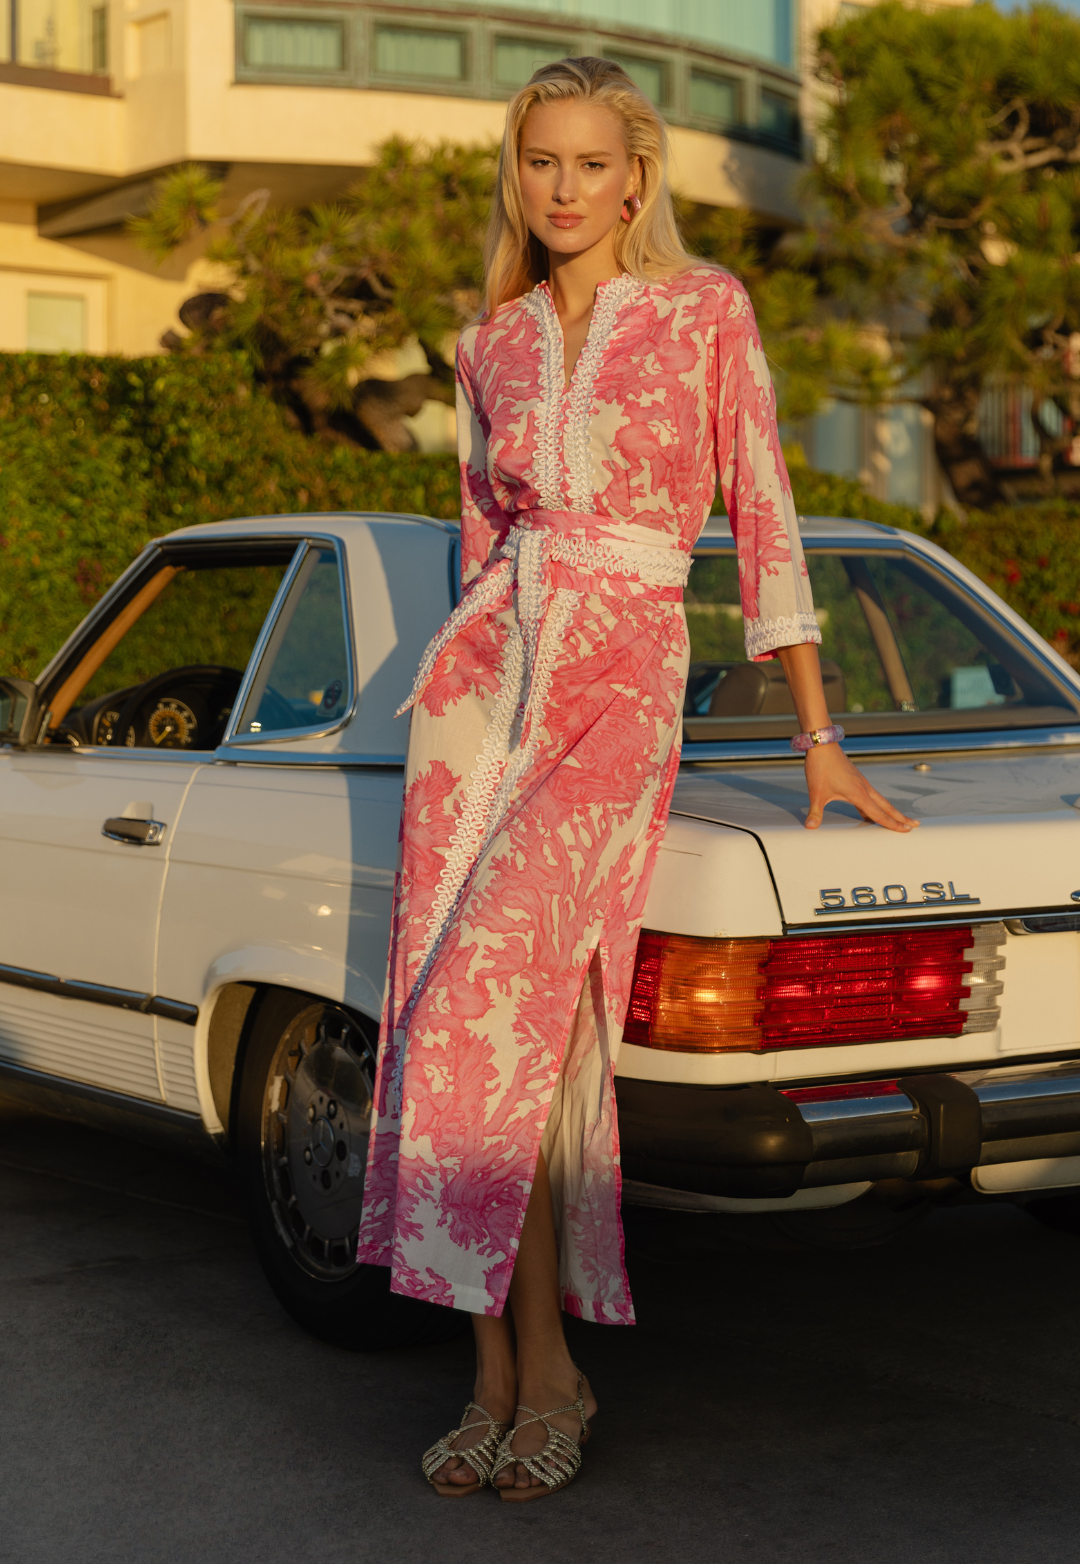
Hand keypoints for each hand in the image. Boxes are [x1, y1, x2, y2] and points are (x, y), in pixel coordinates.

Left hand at [803, 743, 917, 832]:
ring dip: (891, 810)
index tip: (906, 830)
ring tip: (899, 818)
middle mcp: (864, 788)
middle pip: (887, 806)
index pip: (879, 814)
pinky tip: (871, 808)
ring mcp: (861, 782)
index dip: (893, 824)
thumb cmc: (820, 767)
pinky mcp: (856, 778)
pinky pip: (871, 794)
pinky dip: (877, 803)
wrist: (822, 744)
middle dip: (900, 817)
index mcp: (858, 794)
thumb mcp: (816, 793)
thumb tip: (810, 827)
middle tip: (915, 825)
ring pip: (880, 800)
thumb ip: (815, 812)